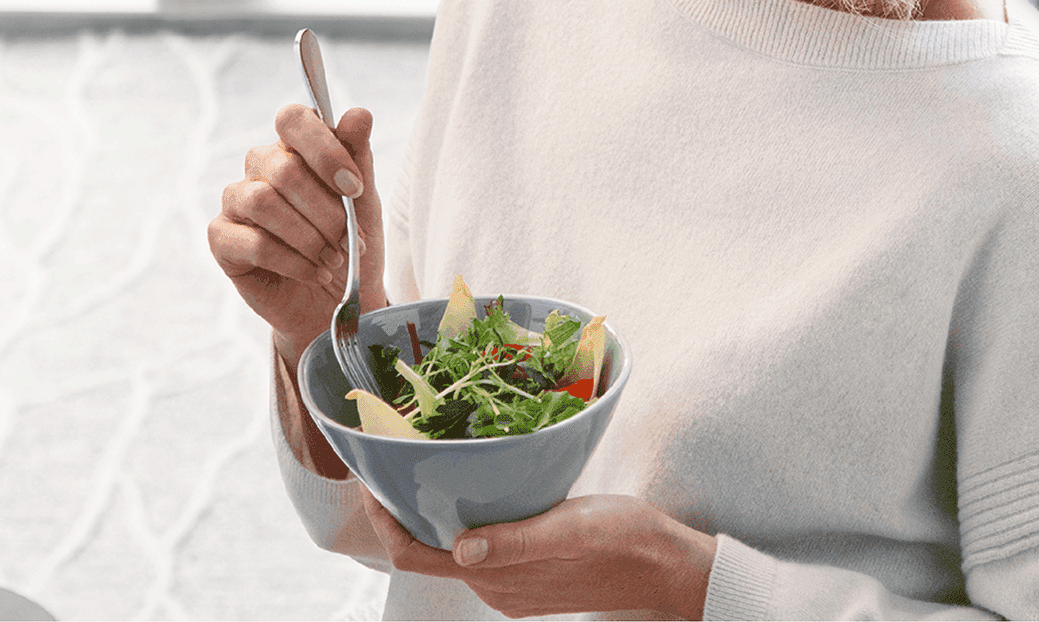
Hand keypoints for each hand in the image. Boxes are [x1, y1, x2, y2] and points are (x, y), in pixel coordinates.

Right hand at [208, 102, 388, 367]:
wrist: (337, 301)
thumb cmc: (351, 243)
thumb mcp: (364, 202)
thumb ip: (358, 157)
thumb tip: (359, 113)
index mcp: (294, 145)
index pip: (293, 119)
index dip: (324, 150)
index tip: (355, 188)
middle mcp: (260, 166)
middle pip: (283, 167)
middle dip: (324, 209)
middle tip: (348, 239)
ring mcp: (236, 200)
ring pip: (262, 201)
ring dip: (307, 236)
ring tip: (332, 259)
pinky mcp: (222, 238)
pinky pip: (252, 241)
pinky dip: (292, 261)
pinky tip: (314, 273)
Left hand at [361, 489, 716, 619]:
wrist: (667, 564)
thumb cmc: (624, 541)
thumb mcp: (571, 530)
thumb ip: (516, 542)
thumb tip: (459, 549)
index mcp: (495, 579)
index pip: (413, 557)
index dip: (384, 520)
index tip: (371, 477)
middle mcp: (494, 585)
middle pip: (426, 548)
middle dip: (404, 505)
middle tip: (396, 454)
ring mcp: (511, 580)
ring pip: (454, 543)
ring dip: (436, 507)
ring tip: (430, 457)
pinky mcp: (529, 568)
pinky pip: (483, 542)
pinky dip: (468, 513)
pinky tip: (478, 479)